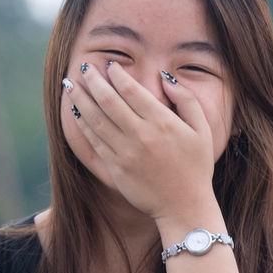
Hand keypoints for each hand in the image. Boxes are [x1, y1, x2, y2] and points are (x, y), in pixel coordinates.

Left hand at [65, 61, 218, 220]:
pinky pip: (95, 141)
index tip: (110, 65)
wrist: (184, 207)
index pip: (130, 90)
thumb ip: (186, 100)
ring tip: (70, 85)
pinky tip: (77, 112)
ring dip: (81, 100)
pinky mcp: (116, 168)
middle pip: (108, 100)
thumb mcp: (202, 130)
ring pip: (96, 119)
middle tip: (85, 67)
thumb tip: (164, 77)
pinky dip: (84, 125)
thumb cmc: (196, 167)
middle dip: (93, 80)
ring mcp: (126, 153)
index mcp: (162, 122)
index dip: (116, 74)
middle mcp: (141, 134)